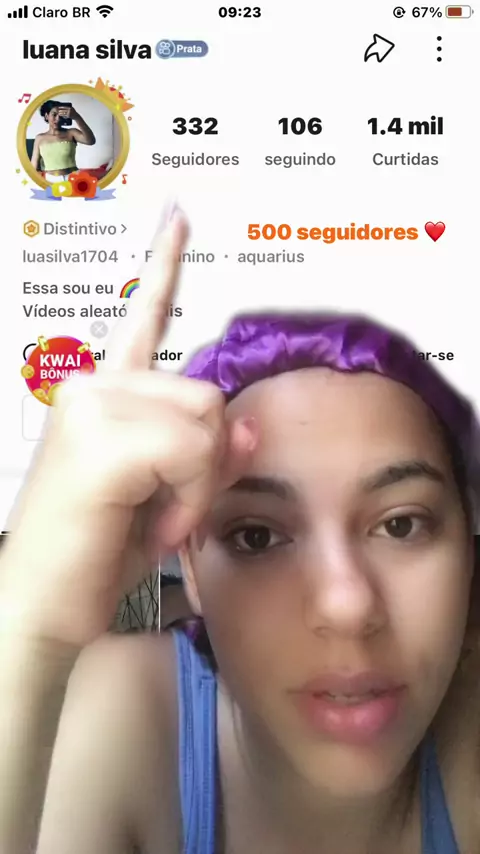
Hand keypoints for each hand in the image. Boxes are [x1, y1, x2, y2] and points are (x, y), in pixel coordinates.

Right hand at [0, 208, 256, 648]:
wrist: (42, 605)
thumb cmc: (100, 549)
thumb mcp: (169, 492)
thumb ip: (209, 449)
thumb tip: (251, 422)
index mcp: (102, 391)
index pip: (142, 317)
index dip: (162, 266)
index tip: (177, 217)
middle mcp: (93, 384)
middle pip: (209, 393)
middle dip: (207, 461)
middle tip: (167, 507)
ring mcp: (93, 405)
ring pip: (206, 420)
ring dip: (197, 484)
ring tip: (155, 518)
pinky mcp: (102, 437)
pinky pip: (192, 452)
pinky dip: (188, 499)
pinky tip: (153, 525)